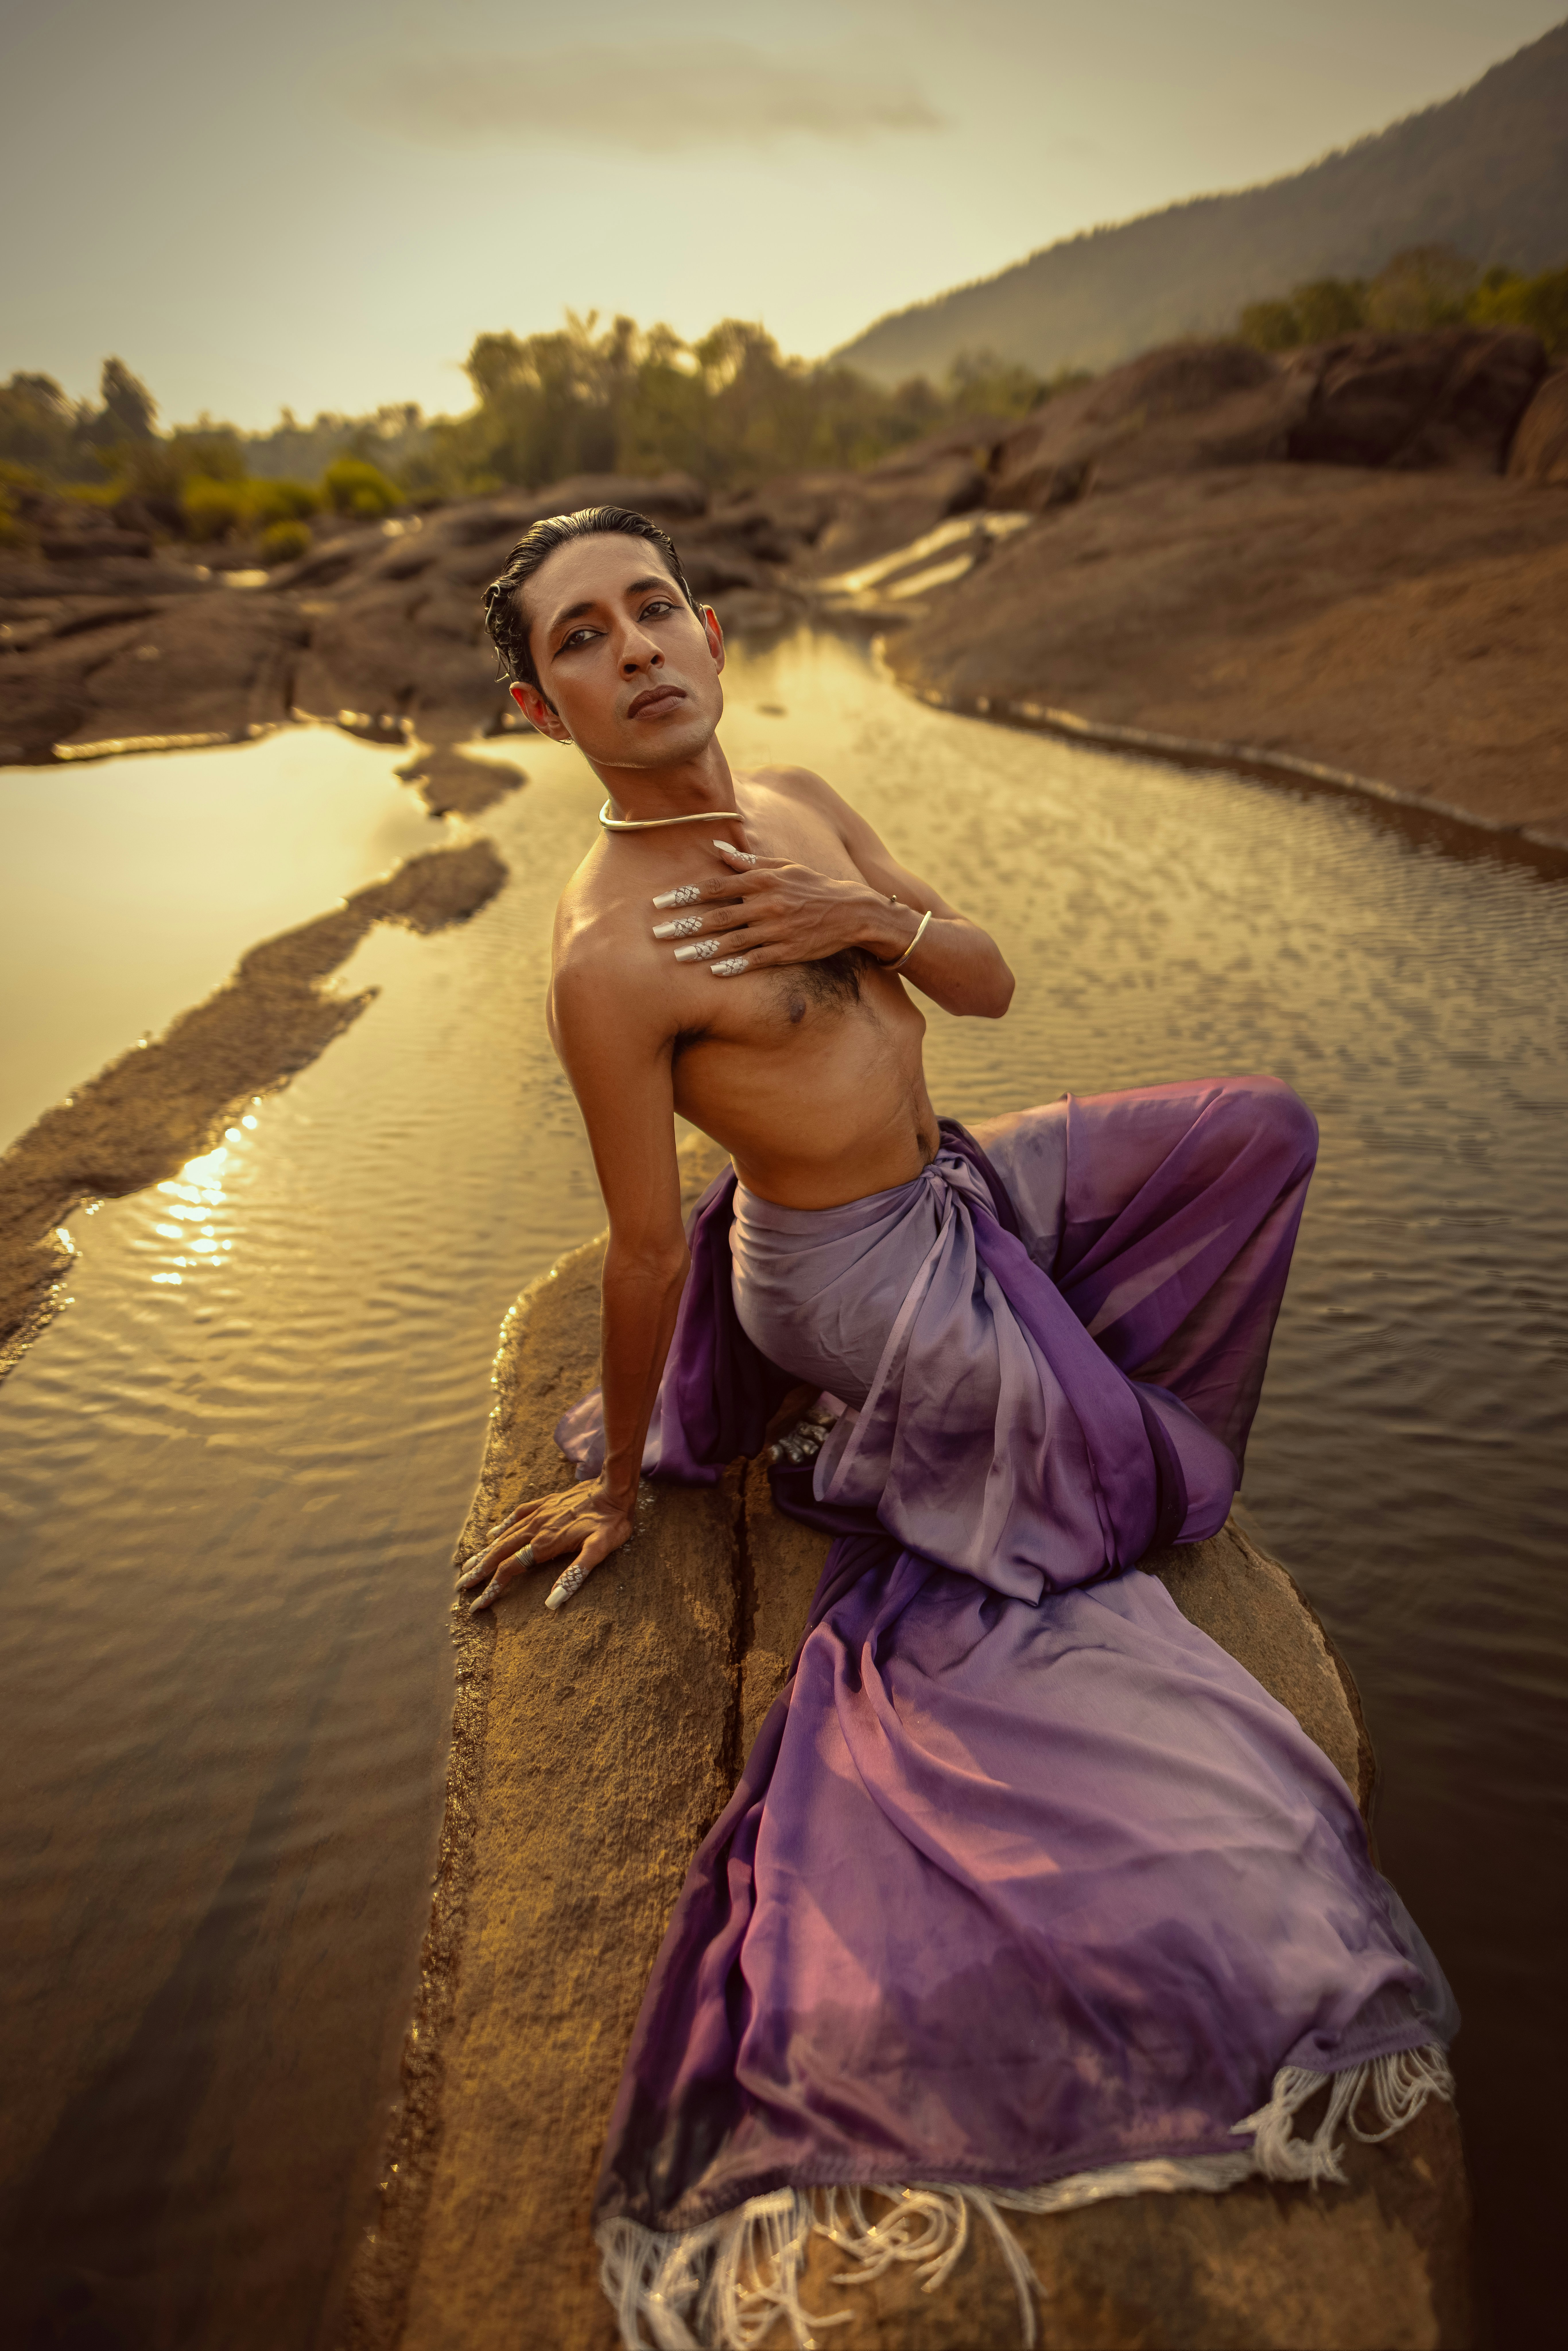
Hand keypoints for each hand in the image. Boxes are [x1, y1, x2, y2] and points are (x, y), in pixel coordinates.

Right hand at [453, 1477, 633, 1615]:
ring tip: (469, 1564)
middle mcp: (536, 1529)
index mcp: (544, 1544)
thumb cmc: (611, 1523)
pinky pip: (517, 1514)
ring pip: (504, 1536)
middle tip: (461, 1587)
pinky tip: (493, 1532)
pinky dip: (502, 1525)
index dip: (492, 1589)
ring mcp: (539, 1514)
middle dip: (479, 1572)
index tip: (477, 1606)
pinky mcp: (546, 1504)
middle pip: (499, 1554)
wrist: (615, 1488)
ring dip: (485, 1552)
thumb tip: (552, 1602)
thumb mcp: (599, 1551)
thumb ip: (575, 1575)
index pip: (509, 1570)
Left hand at [649, 838, 905, 976]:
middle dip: (685, 925)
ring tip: (676, 957)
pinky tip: (714, 972)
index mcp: (763, 881)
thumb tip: (716, 848)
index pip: (717, 887)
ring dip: (702, 950)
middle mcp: (767, 905)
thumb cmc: (813, 885)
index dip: (686, 895)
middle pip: (718, 917)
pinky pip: (756, 960)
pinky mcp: (787, 952)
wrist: (851, 912)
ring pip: (732, 942)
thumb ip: (748, 862)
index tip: (660, 902)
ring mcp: (777, 930)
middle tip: (656, 933)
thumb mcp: (784, 866)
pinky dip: (735, 966)